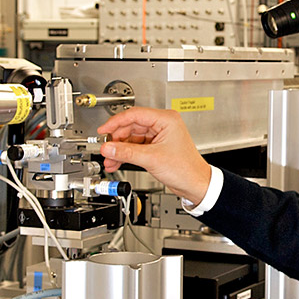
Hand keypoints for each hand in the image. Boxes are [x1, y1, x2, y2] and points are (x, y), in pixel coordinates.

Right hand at [97, 107, 212, 204]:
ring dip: (119, 149)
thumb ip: (126, 152)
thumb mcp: (151, 159)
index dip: (115, 122)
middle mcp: (163, 124)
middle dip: (116, 139)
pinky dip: (126, 154)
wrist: (195, 184)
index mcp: (166, 119)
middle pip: (131, 126)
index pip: (134, 114)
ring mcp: (159, 135)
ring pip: (132, 137)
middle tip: (105, 148)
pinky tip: (116, 161)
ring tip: (109, 159)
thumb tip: (108, 147)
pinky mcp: (156, 146)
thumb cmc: (186, 169)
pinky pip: (136, 146)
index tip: (103, 130)